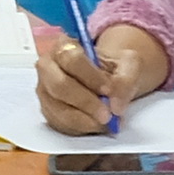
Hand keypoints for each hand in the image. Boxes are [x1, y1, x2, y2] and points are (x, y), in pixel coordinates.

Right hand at [32, 21, 168, 134]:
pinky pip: (60, 124)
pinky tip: (97, 125)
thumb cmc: (112, 68)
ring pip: (59, 109)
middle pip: (59, 86)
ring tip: (106, 122)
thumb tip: (116, 106)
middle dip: (85, 102)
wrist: (106, 81)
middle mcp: (48, 67)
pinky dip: (81, 128)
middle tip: (107, 115)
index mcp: (64, 46)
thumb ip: (126, 80)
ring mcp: (44, 91)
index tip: (108, 90)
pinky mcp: (47, 111)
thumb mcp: (128, 65)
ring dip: (85, 119)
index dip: (90, 77)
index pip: (71, 59)